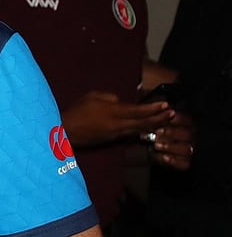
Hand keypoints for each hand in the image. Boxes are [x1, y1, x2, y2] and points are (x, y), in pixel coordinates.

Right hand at [59, 91, 173, 146]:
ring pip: (139, 129)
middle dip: (159, 118)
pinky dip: (142, 129)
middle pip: (144, 122)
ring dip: (153, 125)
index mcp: (113, 112)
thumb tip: (120, 101)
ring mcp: (116, 134)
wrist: (64, 131)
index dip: (154, 108)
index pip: (139, 110)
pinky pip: (131, 133)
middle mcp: (118, 124)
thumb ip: (109, 97)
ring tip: (165, 120)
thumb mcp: (91, 97)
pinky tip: (148, 127)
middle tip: (172, 113)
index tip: (166, 104)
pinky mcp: (113, 139)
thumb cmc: (76, 111)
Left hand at [145, 110, 193, 170]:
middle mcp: (192, 137)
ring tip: (156, 145)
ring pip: (186, 149)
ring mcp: (190, 150)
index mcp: (187, 124)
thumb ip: (160, 115)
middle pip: (187, 134)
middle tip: (157, 132)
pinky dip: (174, 161)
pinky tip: (164, 157)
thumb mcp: (157, 121)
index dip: (177, 118)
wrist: (154, 149)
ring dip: (171, 147)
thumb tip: (163, 105)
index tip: (165, 118)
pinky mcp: (186, 163)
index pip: (186, 120)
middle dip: (172, 133)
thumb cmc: (157, 131)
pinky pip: (184, 163)